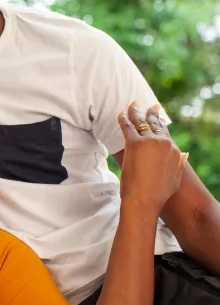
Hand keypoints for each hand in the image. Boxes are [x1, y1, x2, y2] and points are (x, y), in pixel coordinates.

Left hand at [118, 102, 187, 219]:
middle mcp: (163, 143)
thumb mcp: (175, 179)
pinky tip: (120, 113)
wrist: (144, 199)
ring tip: (132, 105)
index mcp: (174, 150)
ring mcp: (148, 142)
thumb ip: (179, 164)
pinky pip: (127, 126)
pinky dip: (123, 118)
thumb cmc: (159, 194)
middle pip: (154, 124)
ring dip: (135, 111)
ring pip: (141, 122)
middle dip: (149, 113)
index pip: (165, 131)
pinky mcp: (133, 143)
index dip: (160, 122)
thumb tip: (184, 154)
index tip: (157, 115)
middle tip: (145, 105)